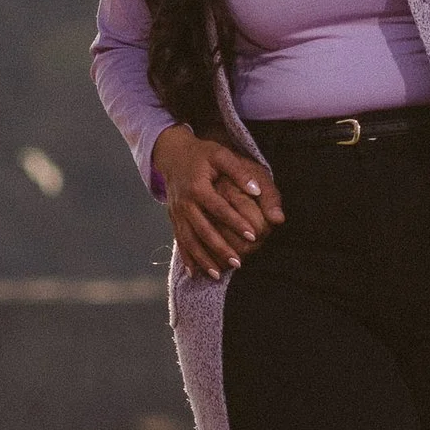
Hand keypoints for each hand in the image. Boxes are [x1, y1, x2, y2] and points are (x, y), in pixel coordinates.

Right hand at [155, 125, 281, 278]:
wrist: (173, 154)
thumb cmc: (203, 154)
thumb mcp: (221, 155)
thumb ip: (239, 172)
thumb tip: (256, 190)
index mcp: (197, 187)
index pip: (219, 208)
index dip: (236, 222)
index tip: (253, 236)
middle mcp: (184, 203)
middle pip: (203, 230)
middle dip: (220, 248)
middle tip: (239, 263)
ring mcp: (176, 212)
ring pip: (189, 240)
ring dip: (203, 259)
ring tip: (218, 275)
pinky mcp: (173, 218)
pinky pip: (179, 241)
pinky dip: (187, 258)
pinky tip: (194, 273)